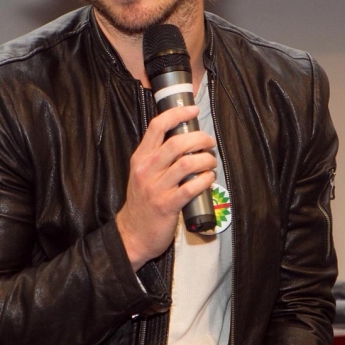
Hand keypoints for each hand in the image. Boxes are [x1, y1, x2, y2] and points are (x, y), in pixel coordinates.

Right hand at [116, 106, 215, 269]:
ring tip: (211, 162)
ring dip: (206, 160)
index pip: (156, 126)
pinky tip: (209, 179)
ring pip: (188, 164)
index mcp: (140, 158)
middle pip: (177, 143)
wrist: (132, 234)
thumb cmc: (142, 202)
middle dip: (200, 139)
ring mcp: (156, 188)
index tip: (193, 110)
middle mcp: (147, 170)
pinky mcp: (167, 205)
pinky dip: (205, 180)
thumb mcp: (142, 174)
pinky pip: (192, 187)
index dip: (177, 114)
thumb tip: (183, 138)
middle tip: (209, 143)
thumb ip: (157, 156)